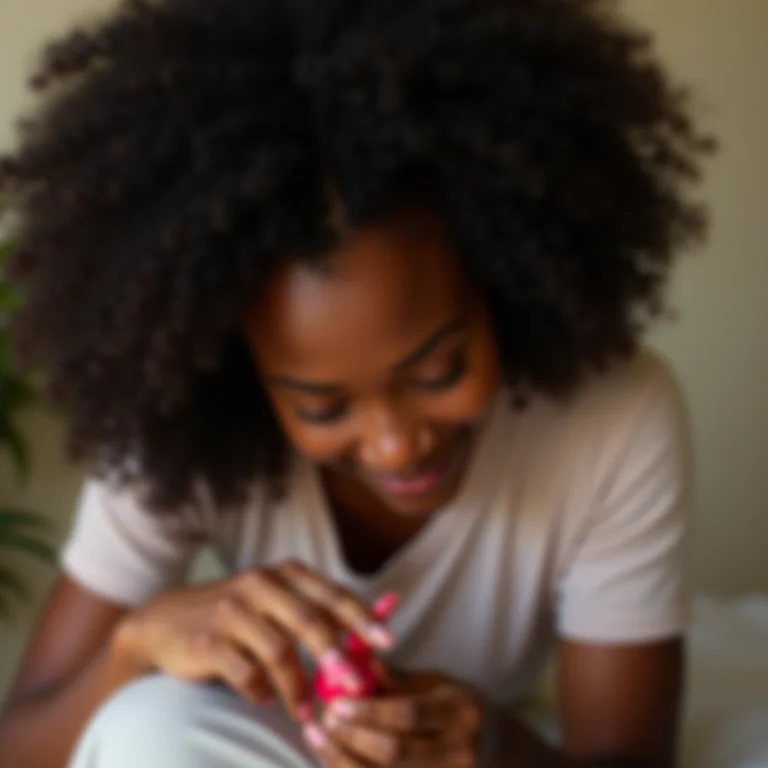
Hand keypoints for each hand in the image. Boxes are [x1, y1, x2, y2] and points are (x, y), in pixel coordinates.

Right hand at [112, 560, 394, 719]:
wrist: (166, 621)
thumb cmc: (238, 615)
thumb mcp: (275, 603)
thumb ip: (315, 614)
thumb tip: (365, 645)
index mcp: (284, 573)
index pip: (331, 593)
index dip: (362, 618)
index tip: (388, 643)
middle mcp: (260, 583)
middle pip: (309, 619)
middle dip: (336, 654)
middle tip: (354, 684)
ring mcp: (232, 610)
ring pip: (279, 650)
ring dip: (299, 687)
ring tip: (307, 711)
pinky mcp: (208, 640)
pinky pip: (245, 672)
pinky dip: (262, 692)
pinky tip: (268, 701)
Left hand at [304, 672, 482, 766]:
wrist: (489, 743)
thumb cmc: (451, 705)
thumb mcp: (431, 682)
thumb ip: (393, 679)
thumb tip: (353, 664)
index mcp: (460, 712)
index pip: (408, 714)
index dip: (368, 711)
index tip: (336, 703)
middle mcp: (459, 752)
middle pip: (395, 752)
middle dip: (352, 738)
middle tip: (323, 721)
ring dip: (343, 761)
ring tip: (317, 739)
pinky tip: (332, 759)